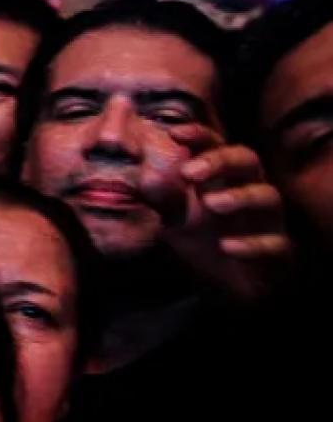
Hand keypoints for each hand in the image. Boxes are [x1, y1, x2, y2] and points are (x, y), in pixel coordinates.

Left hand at [150, 144, 290, 304]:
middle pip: (247, 160)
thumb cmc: (203, 242)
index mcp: (222, 178)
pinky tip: (227, 247)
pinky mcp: (278, 251)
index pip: (216, 146)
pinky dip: (253, 244)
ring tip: (211, 204)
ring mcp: (266, 220)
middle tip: (190, 172)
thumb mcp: (175, 218)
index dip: (200, 136)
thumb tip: (143, 175)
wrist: (229, 288)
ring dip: (240, 197)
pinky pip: (276, 243)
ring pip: (268, 196)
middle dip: (220, 160)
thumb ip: (161, 197)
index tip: (175, 133)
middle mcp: (248, 191)